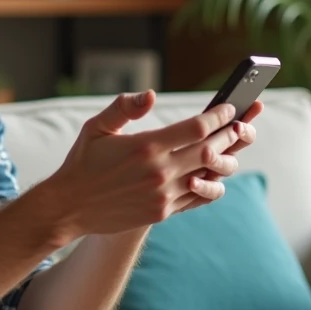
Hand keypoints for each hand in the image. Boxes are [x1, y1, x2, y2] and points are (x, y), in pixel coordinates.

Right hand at [37, 92, 247, 240]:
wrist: (69, 207)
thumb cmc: (82, 162)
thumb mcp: (97, 127)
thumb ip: (124, 107)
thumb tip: (151, 95)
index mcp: (146, 146)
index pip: (197, 127)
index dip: (219, 116)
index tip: (229, 108)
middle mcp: (159, 172)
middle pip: (210, 150)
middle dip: (229, 135)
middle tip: (242, 124)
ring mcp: (163, 195)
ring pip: (209, 175)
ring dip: (225, 160)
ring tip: (230, 148)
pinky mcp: (162, 213)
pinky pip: (198, 197)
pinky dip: (211, 184)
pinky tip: (213, 173)